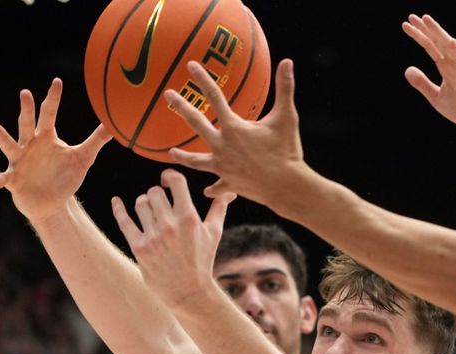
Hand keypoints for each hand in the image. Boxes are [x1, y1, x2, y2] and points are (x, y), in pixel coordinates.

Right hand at [0, 78, 112, 223]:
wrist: (53, 202)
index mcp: (46, 138)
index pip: (49, 113)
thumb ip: (96, 141)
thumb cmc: (65, 177)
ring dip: (2, 136)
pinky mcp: (13, 179)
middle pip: (27, 124)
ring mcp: (19, 161)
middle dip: (27, 109)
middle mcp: (30, 145)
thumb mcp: (83, 158)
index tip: (57, 82)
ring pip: (10, 146)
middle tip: (26, 92)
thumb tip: (113, 126)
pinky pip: (4, 178)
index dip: (53, 98)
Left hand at [111, 169, 234, 308]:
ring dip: (144, 203)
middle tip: (160, 201)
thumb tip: (229, 191)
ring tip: (149, 210)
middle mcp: (171, 226)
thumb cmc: (203, 259)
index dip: (169, 175)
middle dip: (157, 193)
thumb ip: (219, 208)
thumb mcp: (213, 233)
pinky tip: (116, 201)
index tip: (166, 179)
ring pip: (140, 204)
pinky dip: (118, 208)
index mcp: (189, 219)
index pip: (176, 182)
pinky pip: (124, 221)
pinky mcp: (139, 248)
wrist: (188, 291)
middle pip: (154, 192)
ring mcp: (154, 237)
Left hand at [162, 59, 305, 203]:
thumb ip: (285, 88)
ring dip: (183, 156)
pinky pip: (216, 186)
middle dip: (181, 106)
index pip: (214, 97)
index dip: (203, 79)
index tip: (191, 66)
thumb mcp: (287, 117)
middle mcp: (222, 146)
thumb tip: (287, 62)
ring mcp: (223, 167)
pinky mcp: (229, 183)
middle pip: (196, 123)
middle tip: (168, 95)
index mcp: (233, 127)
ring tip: (172, 153)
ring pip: (196, 161)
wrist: (286, 186)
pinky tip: (208, 190)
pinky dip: (213, 188)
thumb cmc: (287, 151)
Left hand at [402, 14, 455, 137]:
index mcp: (445, 67)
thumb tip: (407, 69)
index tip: (405, 25)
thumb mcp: (435, 97)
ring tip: (427, 21)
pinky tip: (449, 42)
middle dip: (426, 29)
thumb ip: (422, 83)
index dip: (419, 36)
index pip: (430, 47)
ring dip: (439, 34)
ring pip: (450, 47)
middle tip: (412, 16)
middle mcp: (454, 64)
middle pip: (438, 42)